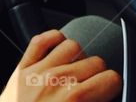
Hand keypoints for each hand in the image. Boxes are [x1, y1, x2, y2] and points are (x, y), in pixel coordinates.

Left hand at [0, 29, 120, 100]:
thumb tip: (106, 98)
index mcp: (74, 99)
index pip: (111, 79)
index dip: (113, 87)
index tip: (108, 94)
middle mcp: (58, 80)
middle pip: (96, 61)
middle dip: (98, 76)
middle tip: (91, 90)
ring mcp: (38, 71)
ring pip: (73, 46)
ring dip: (78, 59)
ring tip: (75, 74)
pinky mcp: (22, 69)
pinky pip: (41, 40)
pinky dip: (52, 40)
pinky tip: (57, 52)